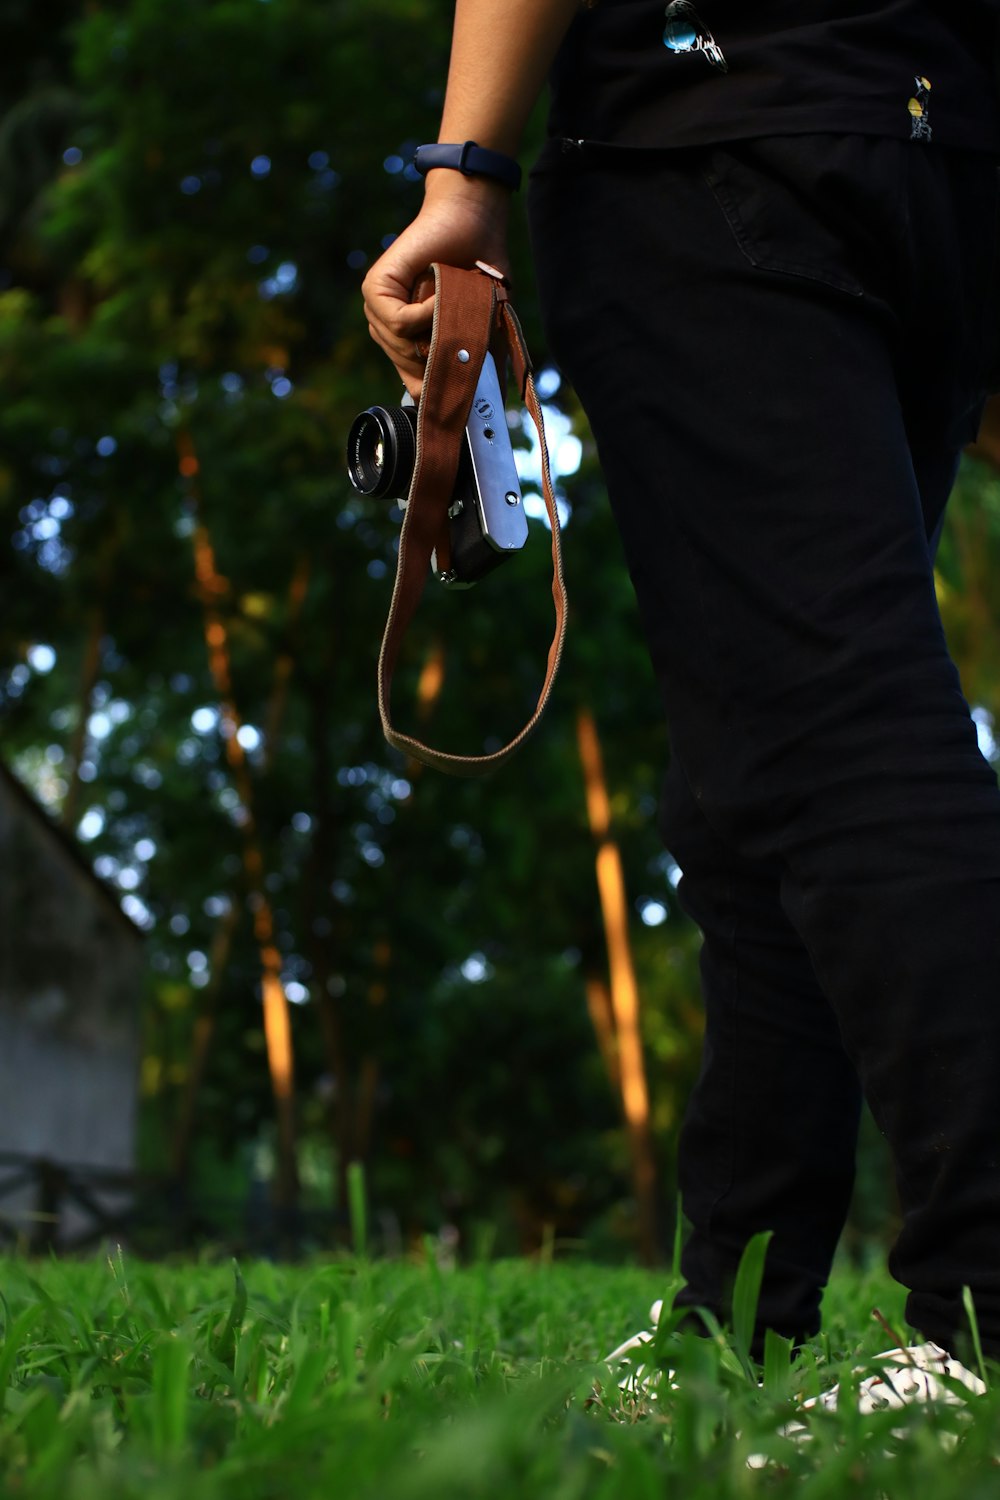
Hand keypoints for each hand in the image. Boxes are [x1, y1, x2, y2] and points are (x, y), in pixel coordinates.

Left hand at [361, 173, 510, 398]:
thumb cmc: (480, 268)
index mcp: (408, 339)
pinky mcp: (374, 289)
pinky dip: (424, 315)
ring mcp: (377, 309)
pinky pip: (400, 323)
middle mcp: (388, 327)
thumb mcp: (483, 326)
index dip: (434, 391)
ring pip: (404, 349)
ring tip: (456, 308)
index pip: (413, 381)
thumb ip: (481, 363)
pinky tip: (439, 297)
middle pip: (410, 370)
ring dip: (436, 332)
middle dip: (440, 363)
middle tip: (467, 346)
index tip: (455, 404)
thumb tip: (492, 408)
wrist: (472, 222)